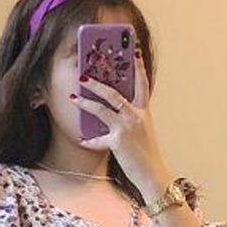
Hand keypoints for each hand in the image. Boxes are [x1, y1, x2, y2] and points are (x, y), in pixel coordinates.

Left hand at [77, 71, 166, 207]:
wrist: (153, 176)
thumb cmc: (146, 155)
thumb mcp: (143, 131)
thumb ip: (132, 117)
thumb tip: (115, 110)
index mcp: (144, 112)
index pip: (142, 85)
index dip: (138, 68)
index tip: (135, 51)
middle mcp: (136, 116)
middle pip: (113, 93)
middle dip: (97, 83)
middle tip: (84, 76)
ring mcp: (126, 128)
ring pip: (102, 109)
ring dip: (86, 102)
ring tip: (73, 97)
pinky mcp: (118, 142)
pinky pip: (98, 139)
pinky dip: (88, 140)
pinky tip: (80, 139)